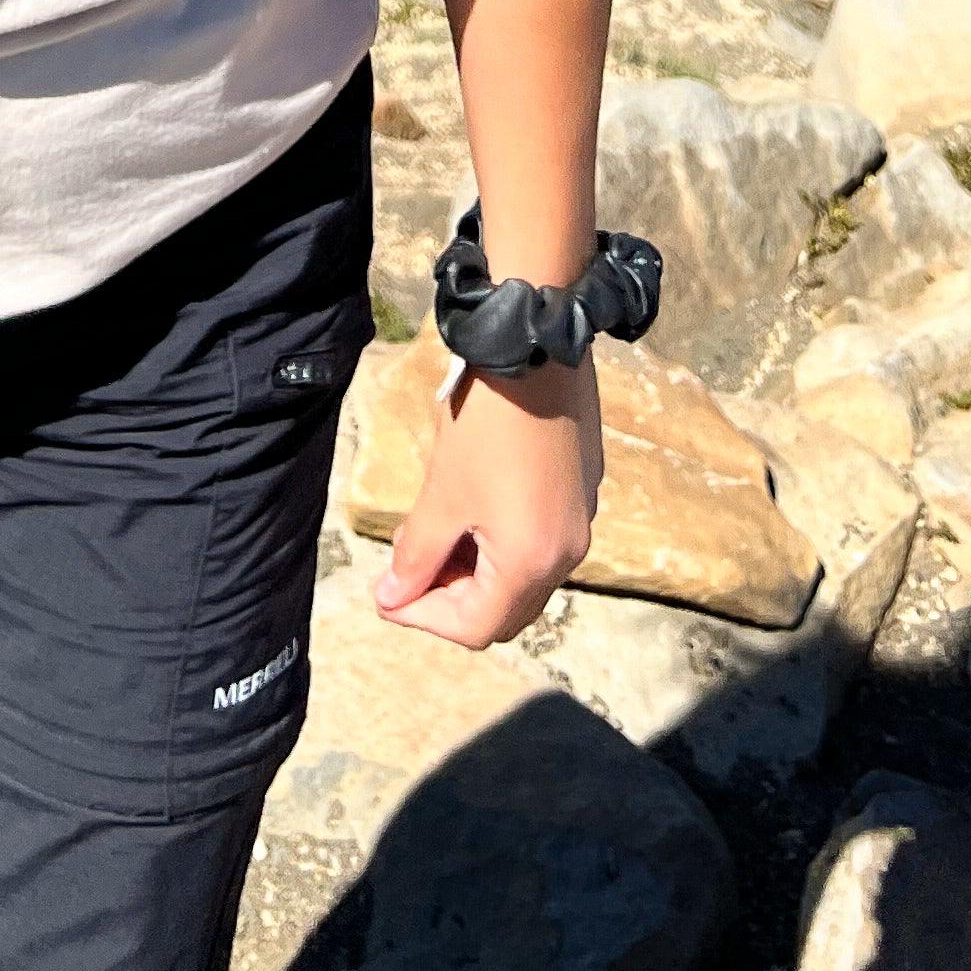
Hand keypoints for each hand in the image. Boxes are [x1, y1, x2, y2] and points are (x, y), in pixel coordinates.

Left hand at [374, 356, 602, 647]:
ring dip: (478, 570)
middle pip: (506, 610)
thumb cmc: (484, 422)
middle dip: (452, 598)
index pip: (476, 627)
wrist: (532, 343)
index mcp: (533, 562)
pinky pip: (543, 539)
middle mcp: (568, 552)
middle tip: (409, 569)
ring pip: (526, 576)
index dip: (424, 616)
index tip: (387, 593)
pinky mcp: (583, 487)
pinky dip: (504, 542)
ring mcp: (581, 519)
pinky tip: (473, 504)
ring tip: (436, 534)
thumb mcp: (441, 493)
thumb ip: (417, 555)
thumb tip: (392, 598)